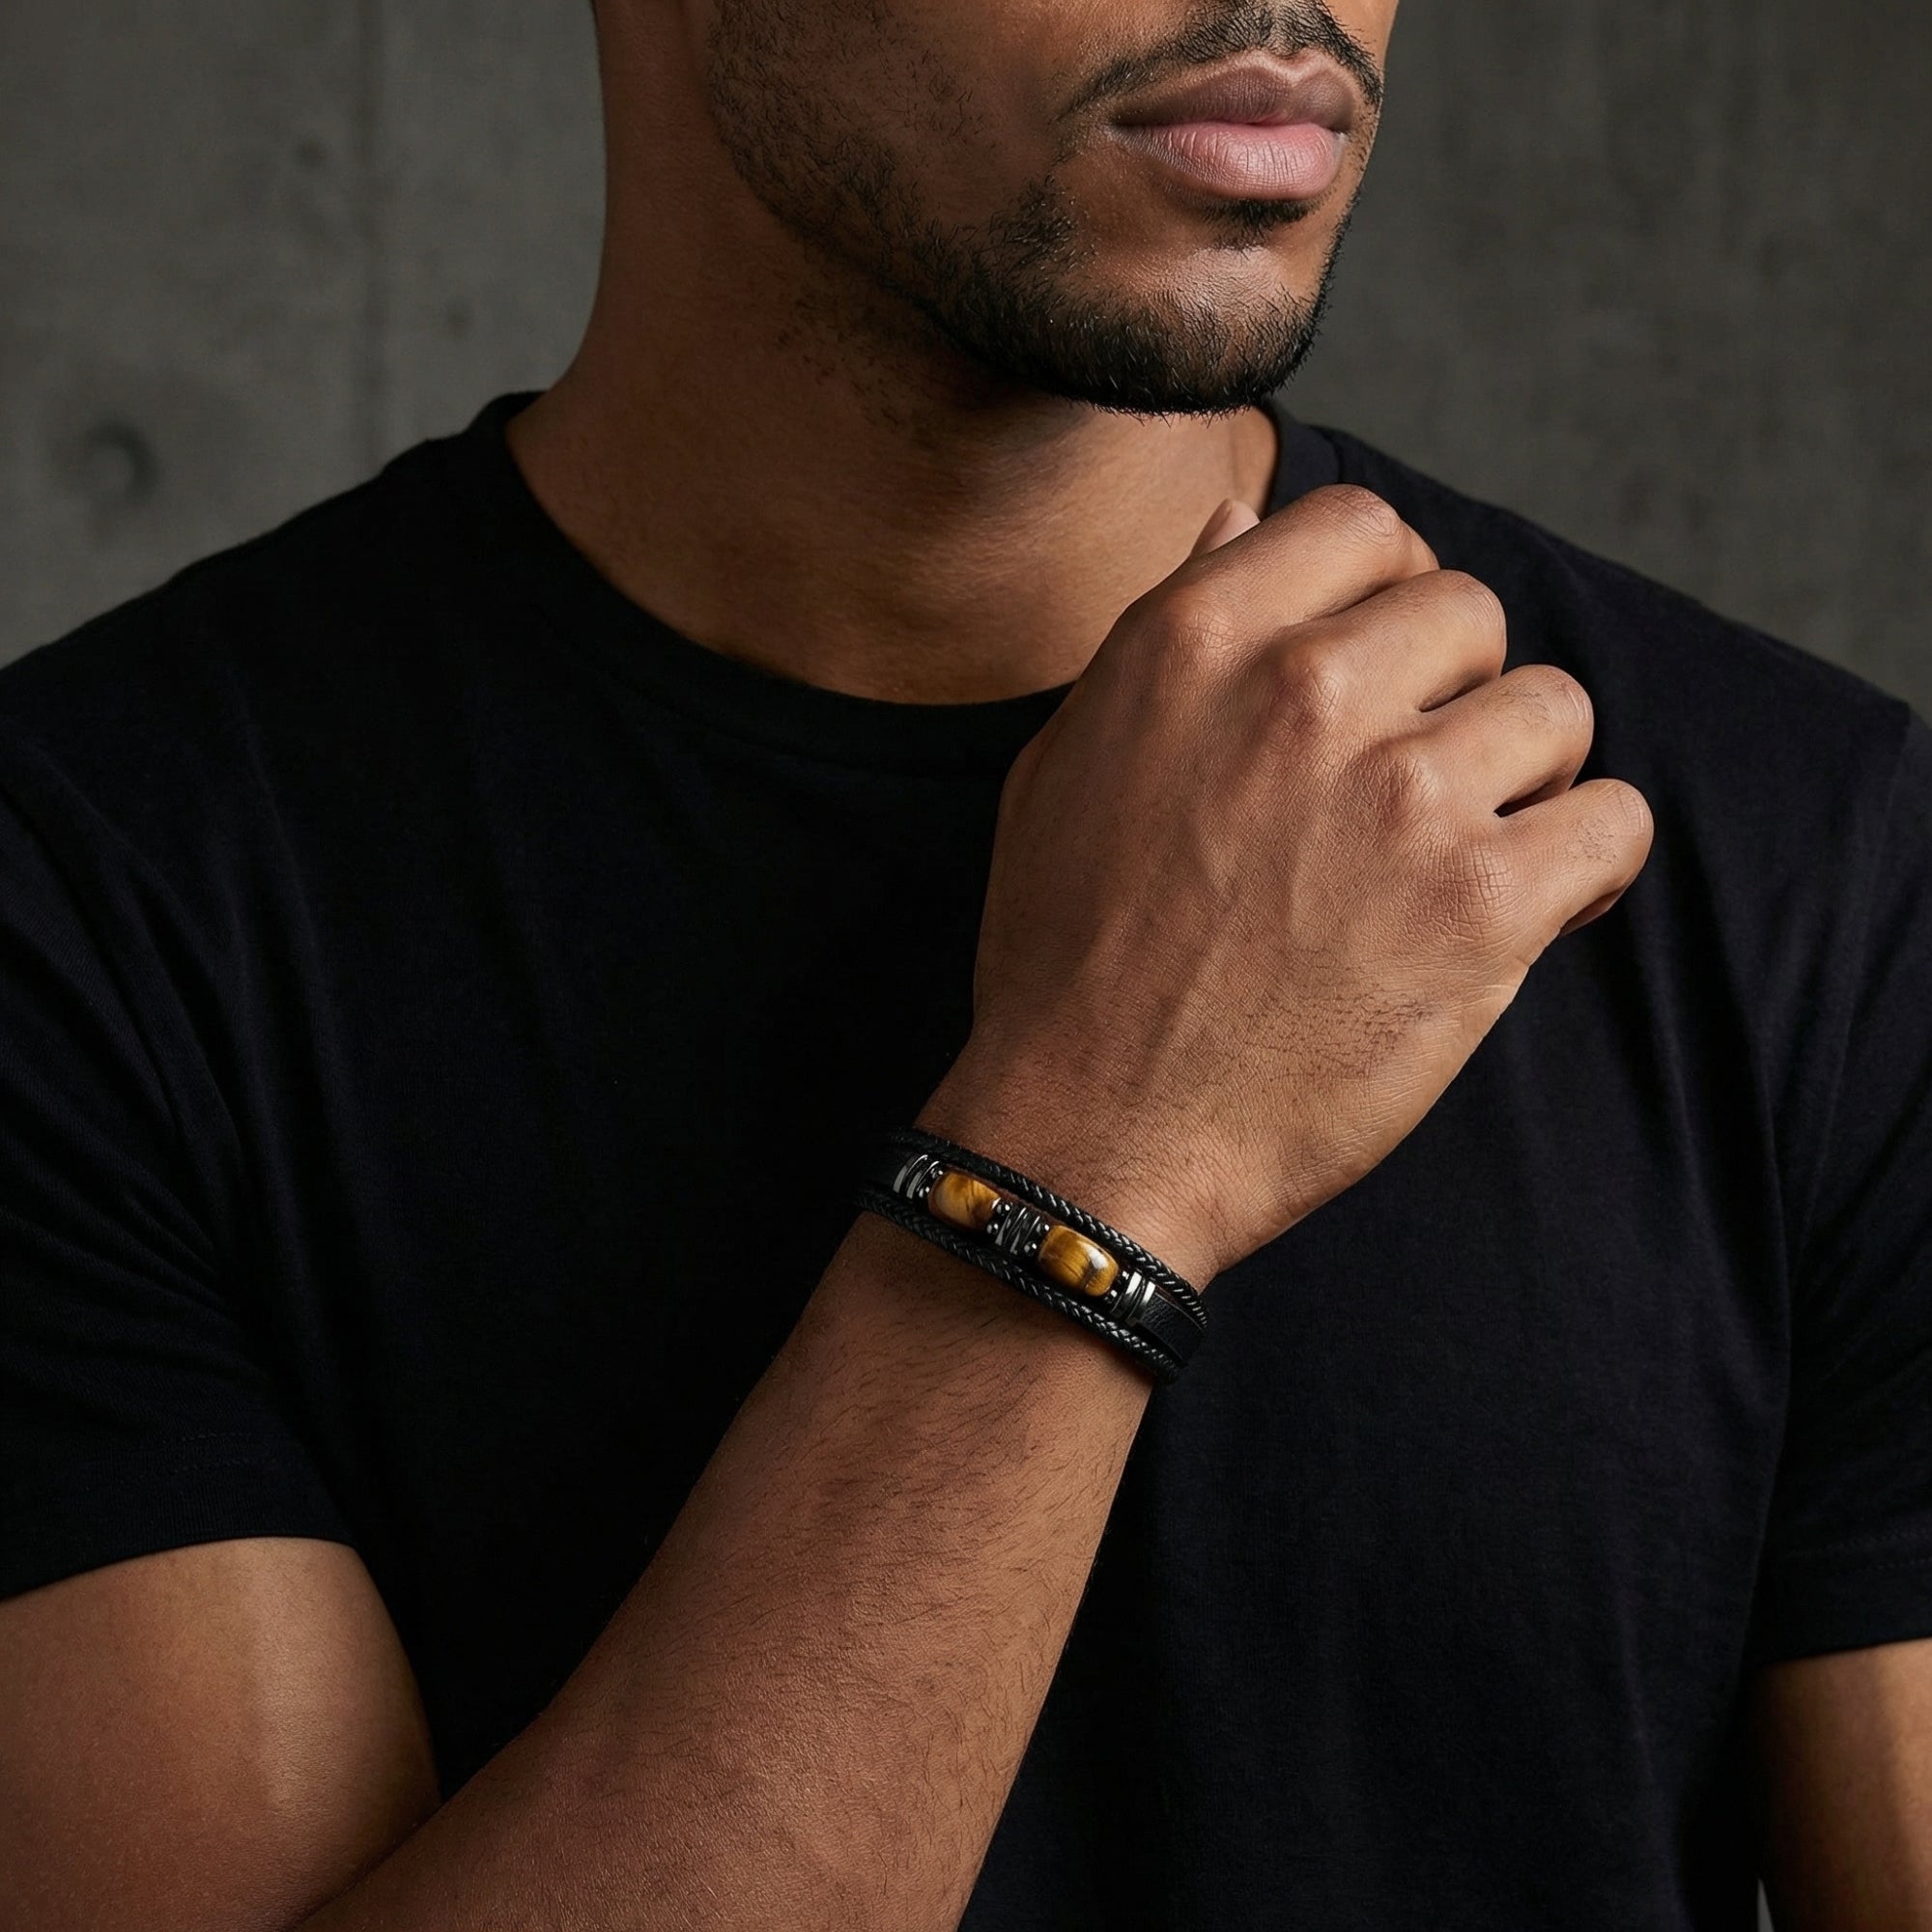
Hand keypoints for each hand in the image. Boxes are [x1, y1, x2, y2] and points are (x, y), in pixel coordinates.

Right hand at [918, 486, 1652, 1286]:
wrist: (1091, 1133)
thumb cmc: (1068, 957)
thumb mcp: (1069, 761)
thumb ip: (1166, 632)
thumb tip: (1238, 521)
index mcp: (1199, 639)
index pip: (1365, 526)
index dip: (1390, 591)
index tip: (1386, 667)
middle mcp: (1303, 691)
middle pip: (1471, 611)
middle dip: (1456, 691)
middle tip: (1416, 783)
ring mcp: (1399, 795)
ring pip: (1555, 710)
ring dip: (1525, 777)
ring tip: (1466, 852)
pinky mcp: (1477, 907)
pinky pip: (1612, 824)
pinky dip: (1588, 863)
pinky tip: (1531, 904)